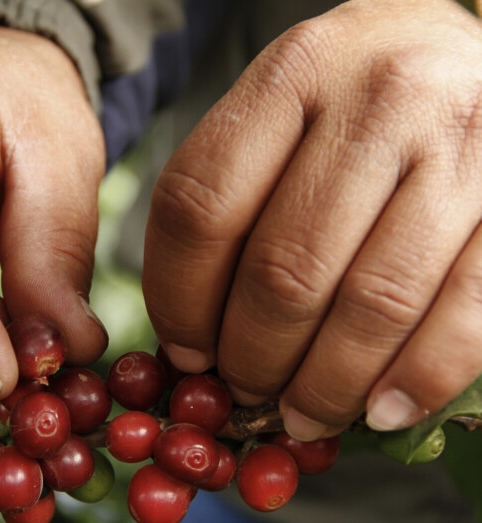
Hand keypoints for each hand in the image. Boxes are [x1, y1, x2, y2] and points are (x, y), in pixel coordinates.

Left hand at [144, 0, 481, 438]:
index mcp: (292, 75)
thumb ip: (227, 199)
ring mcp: (461, 147)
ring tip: (300, 413)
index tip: (184, 350)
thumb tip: (192, 336)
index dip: (179, 300)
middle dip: (253, 356)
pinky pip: (464, 314)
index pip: (202, 208)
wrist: (466, 47)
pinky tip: (378, 410)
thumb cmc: (349, 98)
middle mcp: (380, 101)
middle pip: (284, 268)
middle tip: (244, 388)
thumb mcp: (275, 112)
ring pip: (371, 304)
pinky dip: (415, 380)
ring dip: (325, 383)